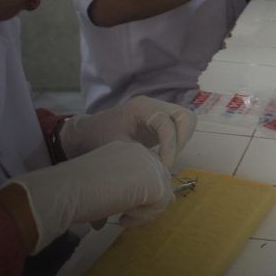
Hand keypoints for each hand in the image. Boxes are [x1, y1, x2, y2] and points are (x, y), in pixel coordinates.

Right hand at [4, 141, 172, 253]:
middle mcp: (143, 153)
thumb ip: (124, 188)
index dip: (140, 193)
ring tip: (122, 215)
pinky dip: (143, 217)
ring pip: (164, 195)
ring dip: (144, 211)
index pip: (150, 172)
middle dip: (147, 202)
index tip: (121, 205)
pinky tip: (123, 216)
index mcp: (129, 150)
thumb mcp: (105, 183)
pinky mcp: (156, 184)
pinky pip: (160, 206)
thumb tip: (134, 210)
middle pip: (162, 181)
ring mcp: (152, 167)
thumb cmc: (75, 188)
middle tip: (124, 214)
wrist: (66, 190)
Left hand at [59, 96, 195, 165]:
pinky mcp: (162, 120)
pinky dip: (179, 141)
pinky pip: (180, 126)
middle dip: (182, 140)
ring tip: (168, 159)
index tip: (164, 167)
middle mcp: (155, 105)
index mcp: (142, 107)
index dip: (169, 146)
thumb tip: (159, 170)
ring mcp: (160, 111)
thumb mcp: (116, 147)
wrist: (88, 132)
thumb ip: (139, 156)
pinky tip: (167, 155)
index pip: (166, 123)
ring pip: (186, 120)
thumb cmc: (98, 137)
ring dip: (183, 141)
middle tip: (170, 161)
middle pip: (184, 116)